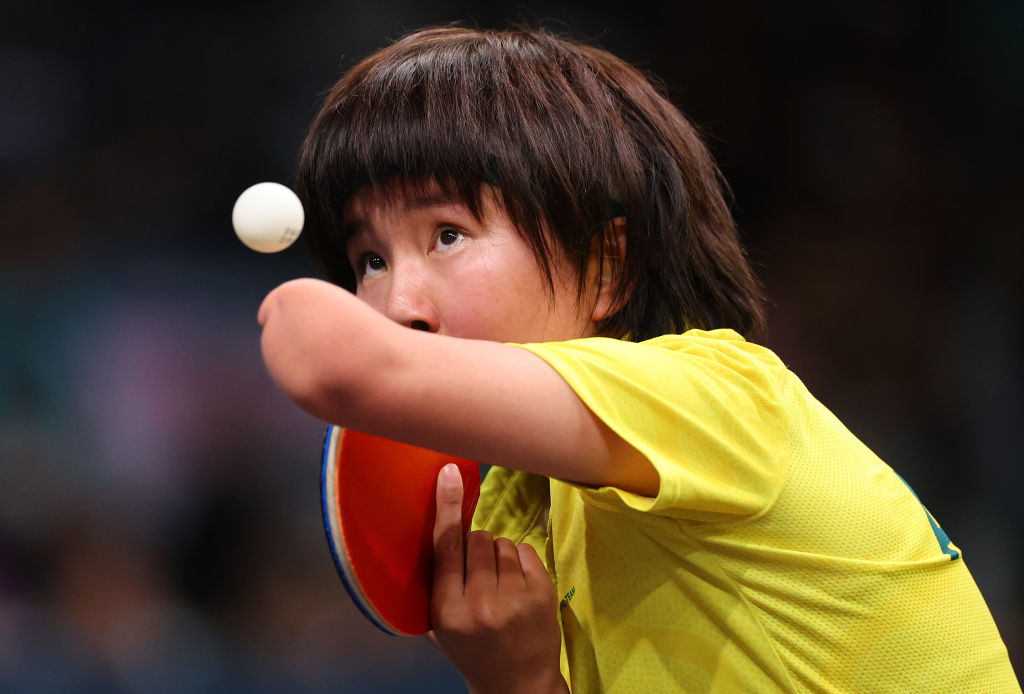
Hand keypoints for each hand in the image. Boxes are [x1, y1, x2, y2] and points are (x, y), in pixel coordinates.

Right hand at [430, 464, 567, 693]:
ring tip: (500, 587)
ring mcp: (515, 599)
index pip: (445, 547)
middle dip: (476, 549)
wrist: (516, 686)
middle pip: (476, 539)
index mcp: (448, 611)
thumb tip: (443, 522)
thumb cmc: (473, 650)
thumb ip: (438, 581)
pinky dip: (519, 563)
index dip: (446, 506)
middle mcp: (480, 604)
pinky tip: (518, 588)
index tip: (448, 474)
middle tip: (480, 576)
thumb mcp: (442, 625)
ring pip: (501, 543)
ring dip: (498, 557)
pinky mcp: (542, 594)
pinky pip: (525, 551)